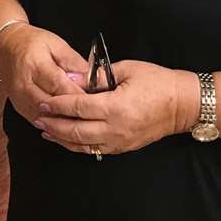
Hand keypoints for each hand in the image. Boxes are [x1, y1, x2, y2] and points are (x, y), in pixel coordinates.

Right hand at [0, 25, 86, 123]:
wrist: (6, 47)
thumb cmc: (32, 43)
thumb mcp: (56, 44)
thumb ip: (73, 61)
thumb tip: (89, 78)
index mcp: (35, 63)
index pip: (58, 84)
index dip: (76, 94)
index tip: (93, 100)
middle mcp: (24, 83)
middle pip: (50, 104)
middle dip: (71, 111)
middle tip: (90, 115)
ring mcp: (19, 98)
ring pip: (44, 117)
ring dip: (62, 121)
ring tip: (81, 122)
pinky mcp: (19, 107)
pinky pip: (38, 121)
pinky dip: (53, 125)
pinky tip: (66, 125)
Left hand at [34, 60, 196, 157]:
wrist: (182, 105)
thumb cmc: (157, 82)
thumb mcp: (127, 69)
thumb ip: (98, 76)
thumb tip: (74, 78)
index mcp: (115, 107)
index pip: (78, 107)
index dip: (58, 104)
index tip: (44, 101)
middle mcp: (115, 128)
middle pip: (75, 130)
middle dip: (54, 124)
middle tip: (38, 118)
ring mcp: (119, 141)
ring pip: (82, 145)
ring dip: (62, 139)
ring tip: (46, 131)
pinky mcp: (123, 147)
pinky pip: (94, 150)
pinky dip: (77, 145)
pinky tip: (67, 140)